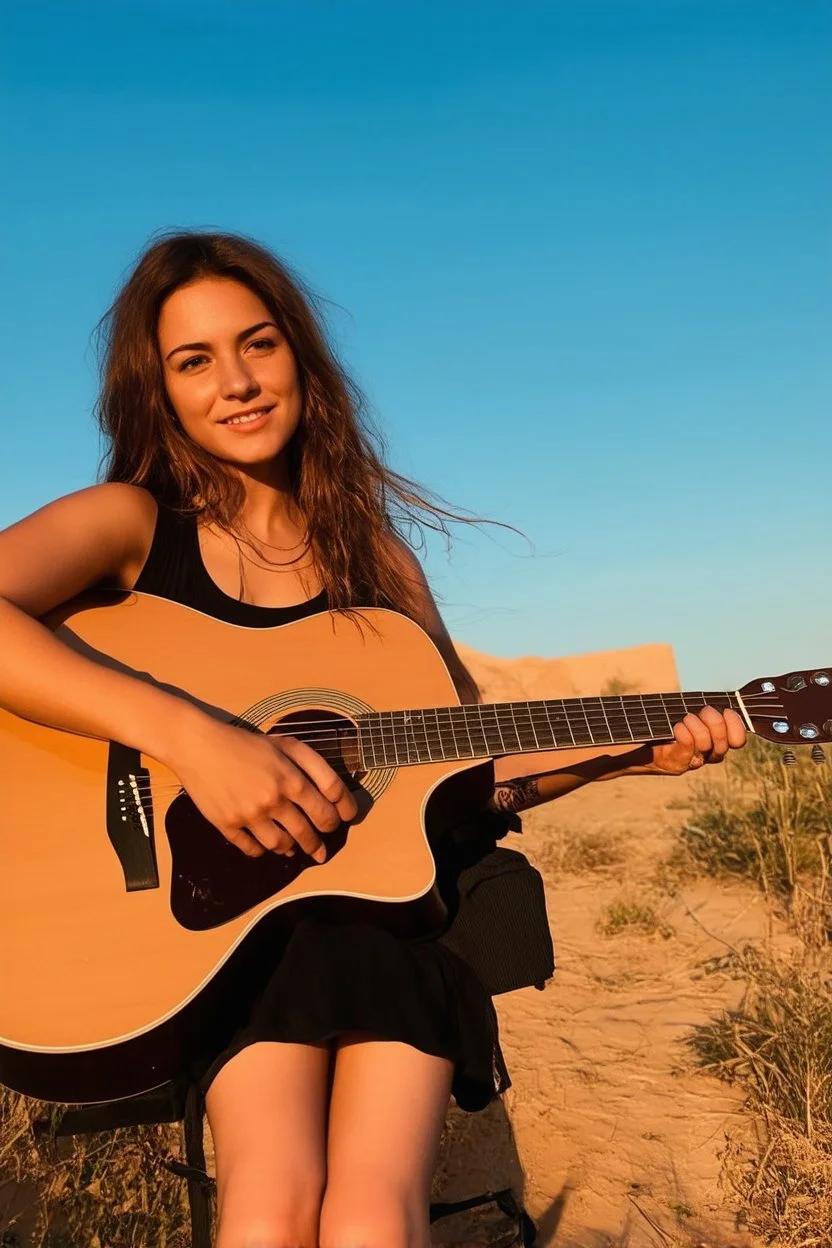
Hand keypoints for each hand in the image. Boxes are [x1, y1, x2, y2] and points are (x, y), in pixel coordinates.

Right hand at [167, 713, 358, 858]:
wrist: (198, 746)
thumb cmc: (244, 742)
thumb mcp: (285, 744)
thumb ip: (314, 765)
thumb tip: (333, 795)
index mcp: (291, 780)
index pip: (328, 809)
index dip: (341, 816)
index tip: (344, 820)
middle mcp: (274, 802)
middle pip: (307, 833)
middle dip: (318, 843)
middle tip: (320, 849)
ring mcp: (250, 817)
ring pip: (281, 846)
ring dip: (291, 848)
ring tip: (294, 847)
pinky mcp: (228, 825)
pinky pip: (252, 849)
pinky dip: (261, 851)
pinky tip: (264, 845)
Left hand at [643, 706, 746, 775]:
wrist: (634, 743)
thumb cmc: (661, 722)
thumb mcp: (686, 712)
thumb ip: (704, 709)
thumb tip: (719, 702)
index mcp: (715, 742)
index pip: (738, 741)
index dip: (736, 725)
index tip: (726, 710)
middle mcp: (706, 755)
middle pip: (724, 742)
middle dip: (713, 720)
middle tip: (700, 711)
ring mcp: (691, 762)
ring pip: (706, 745)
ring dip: (696, 725)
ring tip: (684, 719)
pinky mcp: (675, 764)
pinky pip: (688, 748)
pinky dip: (684, 733)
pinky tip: (676, 727)